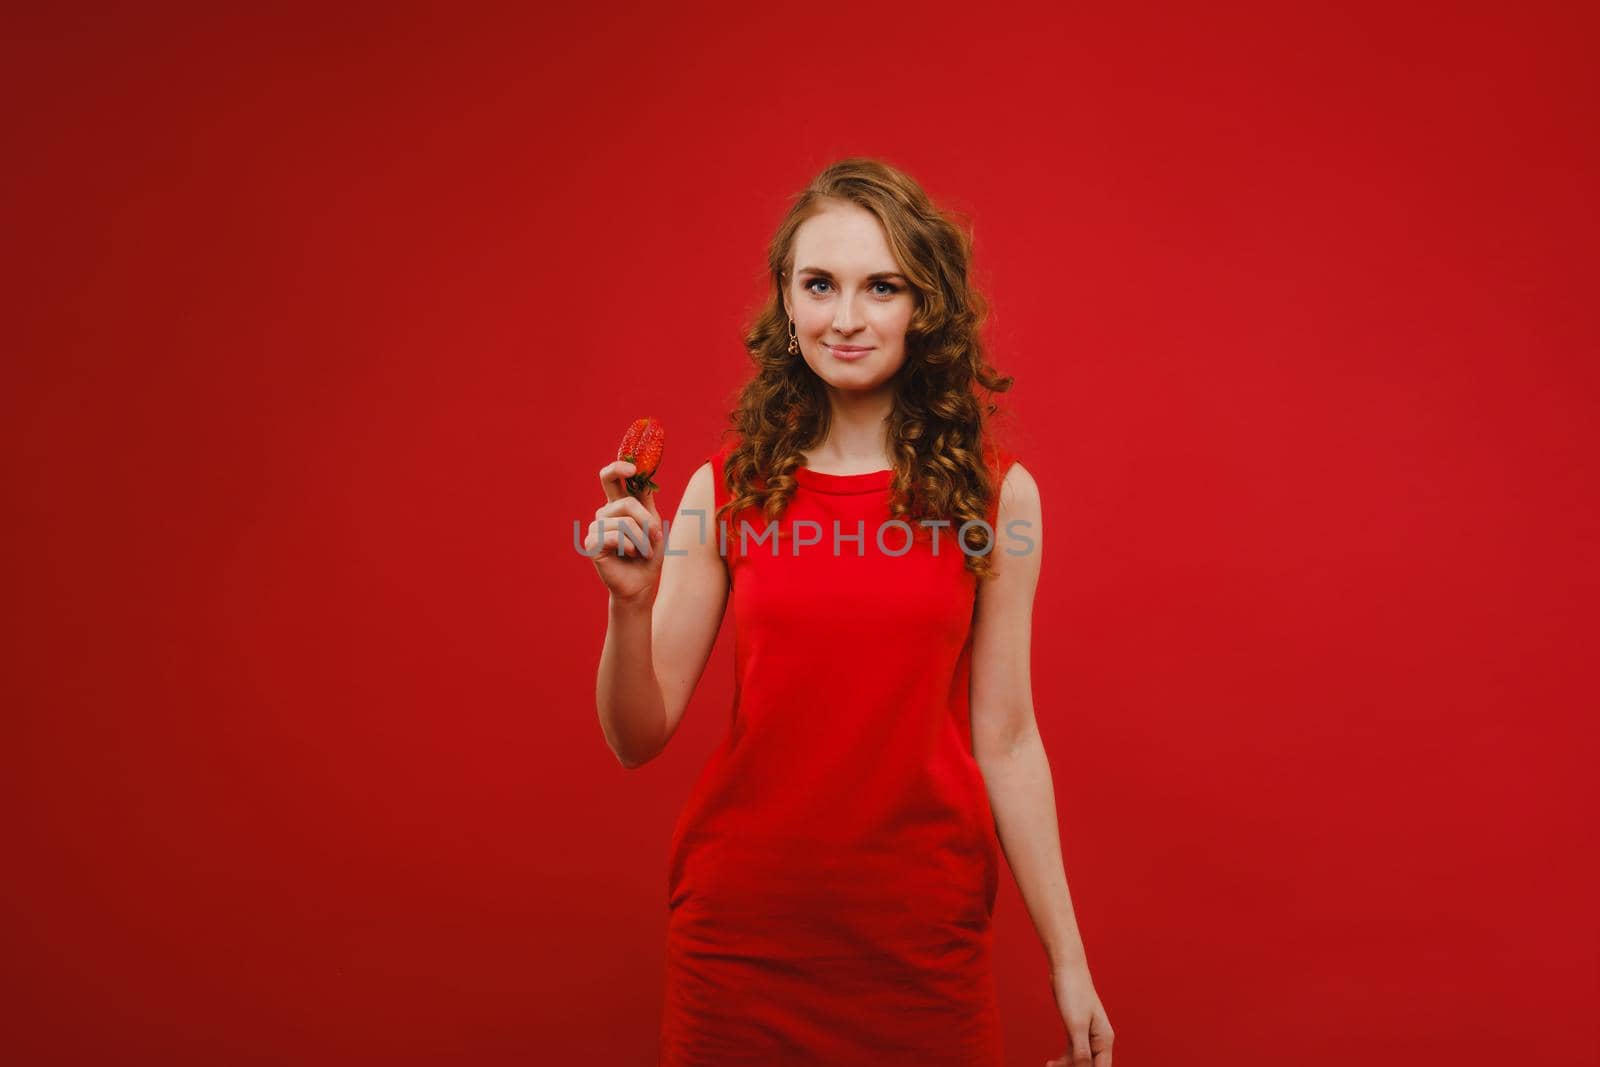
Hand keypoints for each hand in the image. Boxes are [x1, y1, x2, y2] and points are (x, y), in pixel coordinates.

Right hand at [584, 459, 664, 604]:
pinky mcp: (591, 543)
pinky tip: (630, 555)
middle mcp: (604, 513)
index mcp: (618, 505)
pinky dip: (631, 548)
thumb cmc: (648, 555)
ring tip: (642, 552)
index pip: (610, 477)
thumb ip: (646, 503)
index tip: (633, 469)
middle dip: (646, 520)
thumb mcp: (653, 525)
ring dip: (642, 540)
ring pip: (626, 523)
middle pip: (626, 502)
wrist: (641, 583)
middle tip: (656, 535)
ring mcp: (596, 528)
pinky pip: (616, 537)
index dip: (618, 468)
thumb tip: (644, 479)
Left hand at [1045, 960, 1112, 1065]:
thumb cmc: (1074, 992)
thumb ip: (1081, 1051)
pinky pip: (1073, 1051)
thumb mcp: (1076, 1025)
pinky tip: (1052, 1062)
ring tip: (1050, 1066)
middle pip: (1091, 1066)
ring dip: (1067, 1066)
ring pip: (1080, 1060)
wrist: (1066, 969)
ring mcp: (1088, 1035)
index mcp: (1104, 1039)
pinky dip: (1064, 1058)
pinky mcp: (1077, 1029)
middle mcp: (1099, 1039)